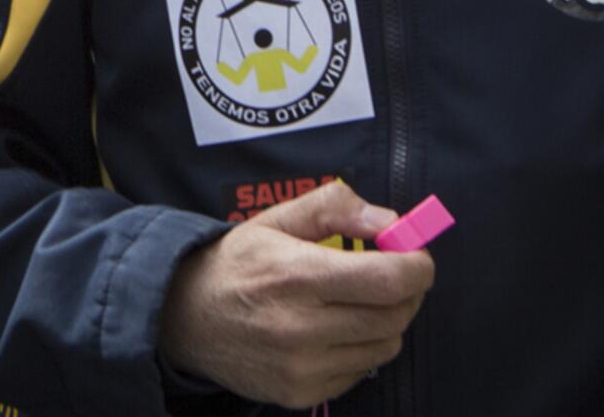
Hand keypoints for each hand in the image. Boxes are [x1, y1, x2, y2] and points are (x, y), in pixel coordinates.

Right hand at [158, 180, 434, 408]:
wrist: (187, 317)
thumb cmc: (238, 262)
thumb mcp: (276, 218)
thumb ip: (335, 208)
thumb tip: (390, 221)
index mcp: (296, 275)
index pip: (386, 280)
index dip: (416, 266)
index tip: (416, 254)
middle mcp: (301, 327)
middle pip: (393, 316)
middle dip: (406, 291)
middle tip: (393, 272)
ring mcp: (303, 367)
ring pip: (384, 346)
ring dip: (385, 320)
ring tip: (358, 300)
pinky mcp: (302, 394)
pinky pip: (360, 371)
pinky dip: (360, 348)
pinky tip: (334, 329)